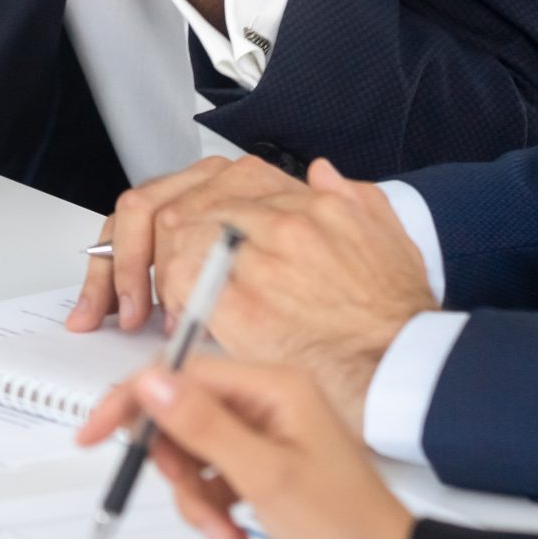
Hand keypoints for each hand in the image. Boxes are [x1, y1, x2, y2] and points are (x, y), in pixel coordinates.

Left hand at [74, 158, 430, 424]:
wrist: (405, 364)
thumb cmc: (395, 315)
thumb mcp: (384, 235)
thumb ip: (349, 197)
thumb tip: (322, 175)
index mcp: (304, 197)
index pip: (214, 186)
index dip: (180, 221)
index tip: (168, 248)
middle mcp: (277, 215)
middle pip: (180, 205)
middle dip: (144, 247)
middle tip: (132, 286)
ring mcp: (257, 253)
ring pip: (171, 235)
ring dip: (148, 273)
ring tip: (145, 307)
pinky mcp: (240, 300)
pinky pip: (178, 280)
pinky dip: (163, 298)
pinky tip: (168, 322)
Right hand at [76, 358, 414, 538]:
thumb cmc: (347, 524)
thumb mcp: (265, 476)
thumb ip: (205, 426)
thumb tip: (152, 382)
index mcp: (273, 386)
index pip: (182, 373)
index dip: (134, 401)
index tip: (96, 432)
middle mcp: (267, 402)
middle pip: (182, 415)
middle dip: (178, 466)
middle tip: (193, 498)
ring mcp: (265, 435)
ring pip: (192, 453)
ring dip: (196, 499)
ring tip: (224, 529)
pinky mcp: (261, 466)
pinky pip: (210, 478)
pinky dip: (211, 509)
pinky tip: (234, 531)